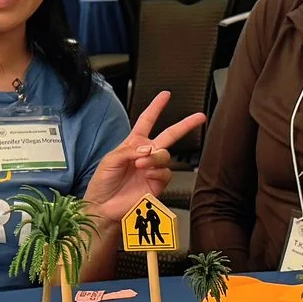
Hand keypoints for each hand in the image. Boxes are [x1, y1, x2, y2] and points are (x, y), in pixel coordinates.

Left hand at [83, 92, 208, 222]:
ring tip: (140, 165)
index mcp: (133, 144)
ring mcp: (153, 169)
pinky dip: (156, 172)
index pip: (147, 121)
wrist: (103, 206)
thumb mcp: (110, 159)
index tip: (165, 95)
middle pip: (170, 135)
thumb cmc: (103, 183)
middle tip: (199, 117)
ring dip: (154, 158)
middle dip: (186, 125)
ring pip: (166, 155)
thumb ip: (128, 150)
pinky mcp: (157, 184)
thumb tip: (147, 148)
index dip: (156, 107)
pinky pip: (165, 173)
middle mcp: (146, 155)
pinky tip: (145, 175)